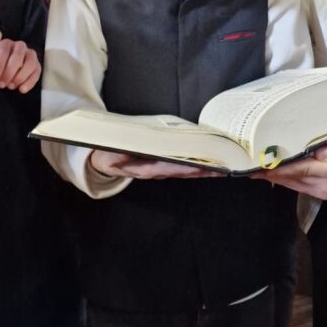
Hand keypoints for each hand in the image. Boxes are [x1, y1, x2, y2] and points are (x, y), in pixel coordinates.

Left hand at [0, 39, 40, 93]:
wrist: (9, 71)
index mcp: (6, 44)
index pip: (3, 52)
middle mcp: (20, 46)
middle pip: (17, 56)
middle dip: (9, 72)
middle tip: (1, 84)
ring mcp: (31, 55)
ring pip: (30, 63)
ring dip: (20, 77)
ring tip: (10, 86)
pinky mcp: (37, 66)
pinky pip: (36, 73)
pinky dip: (29, 82)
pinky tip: (22, 89)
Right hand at [89, 149, 219, 180]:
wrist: (105, 161)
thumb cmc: (110, 155)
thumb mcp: (110, 156)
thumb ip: (119, 156)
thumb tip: (124, 154)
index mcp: (145, 168)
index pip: (168, 168)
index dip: (184, 167)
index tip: (200, 166)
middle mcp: (156, 171)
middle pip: (182, 171)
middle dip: (202, 170)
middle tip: (221, 169)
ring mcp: (161, 170)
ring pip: (185, 171)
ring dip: (202, 170)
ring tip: (221, 168)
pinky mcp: (163, 166)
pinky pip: (182, 167)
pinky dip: (196, 165)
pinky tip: (208, 163)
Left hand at [252, 130, 326, 199]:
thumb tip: (321, 154)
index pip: (305, 166)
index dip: (284, 164)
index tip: (267, 160)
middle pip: (296, 176)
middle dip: (273, 171)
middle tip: (252, 164)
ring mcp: (325, 192)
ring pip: (294, 183)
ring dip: (274, 176)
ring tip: (255, 167)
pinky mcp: (320, 194)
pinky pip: (297, 186)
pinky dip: (282, 180)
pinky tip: (269, 173)